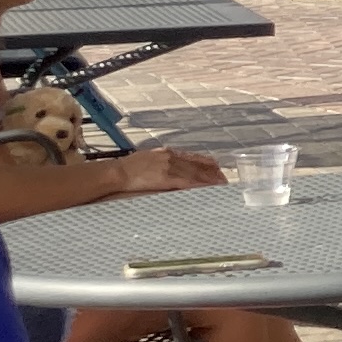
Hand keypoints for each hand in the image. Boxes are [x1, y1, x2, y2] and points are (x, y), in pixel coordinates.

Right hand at [110, 148, 228, 197]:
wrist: (117, 172)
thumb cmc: (128, 169)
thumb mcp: (147, 159)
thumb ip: (161, 162)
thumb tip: (169, 169)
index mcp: (167, 153)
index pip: (193, 157)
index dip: (207, 163)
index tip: (217, 168)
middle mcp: (171, 157)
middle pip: (198, 164)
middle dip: (213, 172)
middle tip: (225, 180)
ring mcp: (169, 167)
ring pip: (196, 173)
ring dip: (210, 180)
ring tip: (221, 185)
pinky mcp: (166, 177)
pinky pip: (187, 182)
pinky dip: (199, 185)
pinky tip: (207, 188)